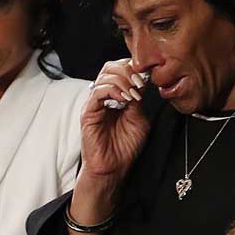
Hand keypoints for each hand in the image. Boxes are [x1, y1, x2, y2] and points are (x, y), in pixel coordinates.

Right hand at [78, 58, 152, 185]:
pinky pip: (97, 91)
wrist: (114, 167)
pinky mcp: (88, 112)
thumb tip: (141, 82)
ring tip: (133, 94)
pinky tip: (124, 100)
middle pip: (110, 67)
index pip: (120, 70)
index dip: (133, 69)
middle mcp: (103, 97)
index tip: (146, 78)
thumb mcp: (139, 118)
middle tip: (140, 83)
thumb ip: (138, 100)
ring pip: (104, 75)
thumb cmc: (125, 147)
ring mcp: (94, 103)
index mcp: (114, 96)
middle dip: (128, 71)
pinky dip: (113, 90)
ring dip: (123, 81)